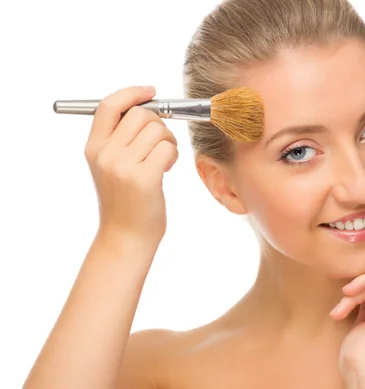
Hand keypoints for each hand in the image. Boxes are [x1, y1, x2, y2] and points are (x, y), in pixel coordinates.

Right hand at [84, 86, 178, 244]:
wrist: (125, 237)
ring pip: (158, 131)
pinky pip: (167, 149)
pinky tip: (166, 169)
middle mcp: (105, 154)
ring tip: (163, 160)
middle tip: (161, 145)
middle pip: (141, 115)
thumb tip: (148, 108)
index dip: (133, 94)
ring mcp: (123, 166)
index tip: (151, 92)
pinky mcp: (143, 178)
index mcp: (93, 148)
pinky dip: (173, 155)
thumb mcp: (111, 167)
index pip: (109, 105)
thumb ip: (121, 139)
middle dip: (159, 125)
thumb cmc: (126, 201)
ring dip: (168, 143)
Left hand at [331, 265, 364, 385]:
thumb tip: (361, 283)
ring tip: (343, 303)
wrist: (364, 375)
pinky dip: (363, 283)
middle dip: (362, 281)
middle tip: (344, 296)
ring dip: (358, 285)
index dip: (363, 283)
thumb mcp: (364, 321)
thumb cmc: (360, 356)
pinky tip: (348, 295)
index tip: (343, 298)